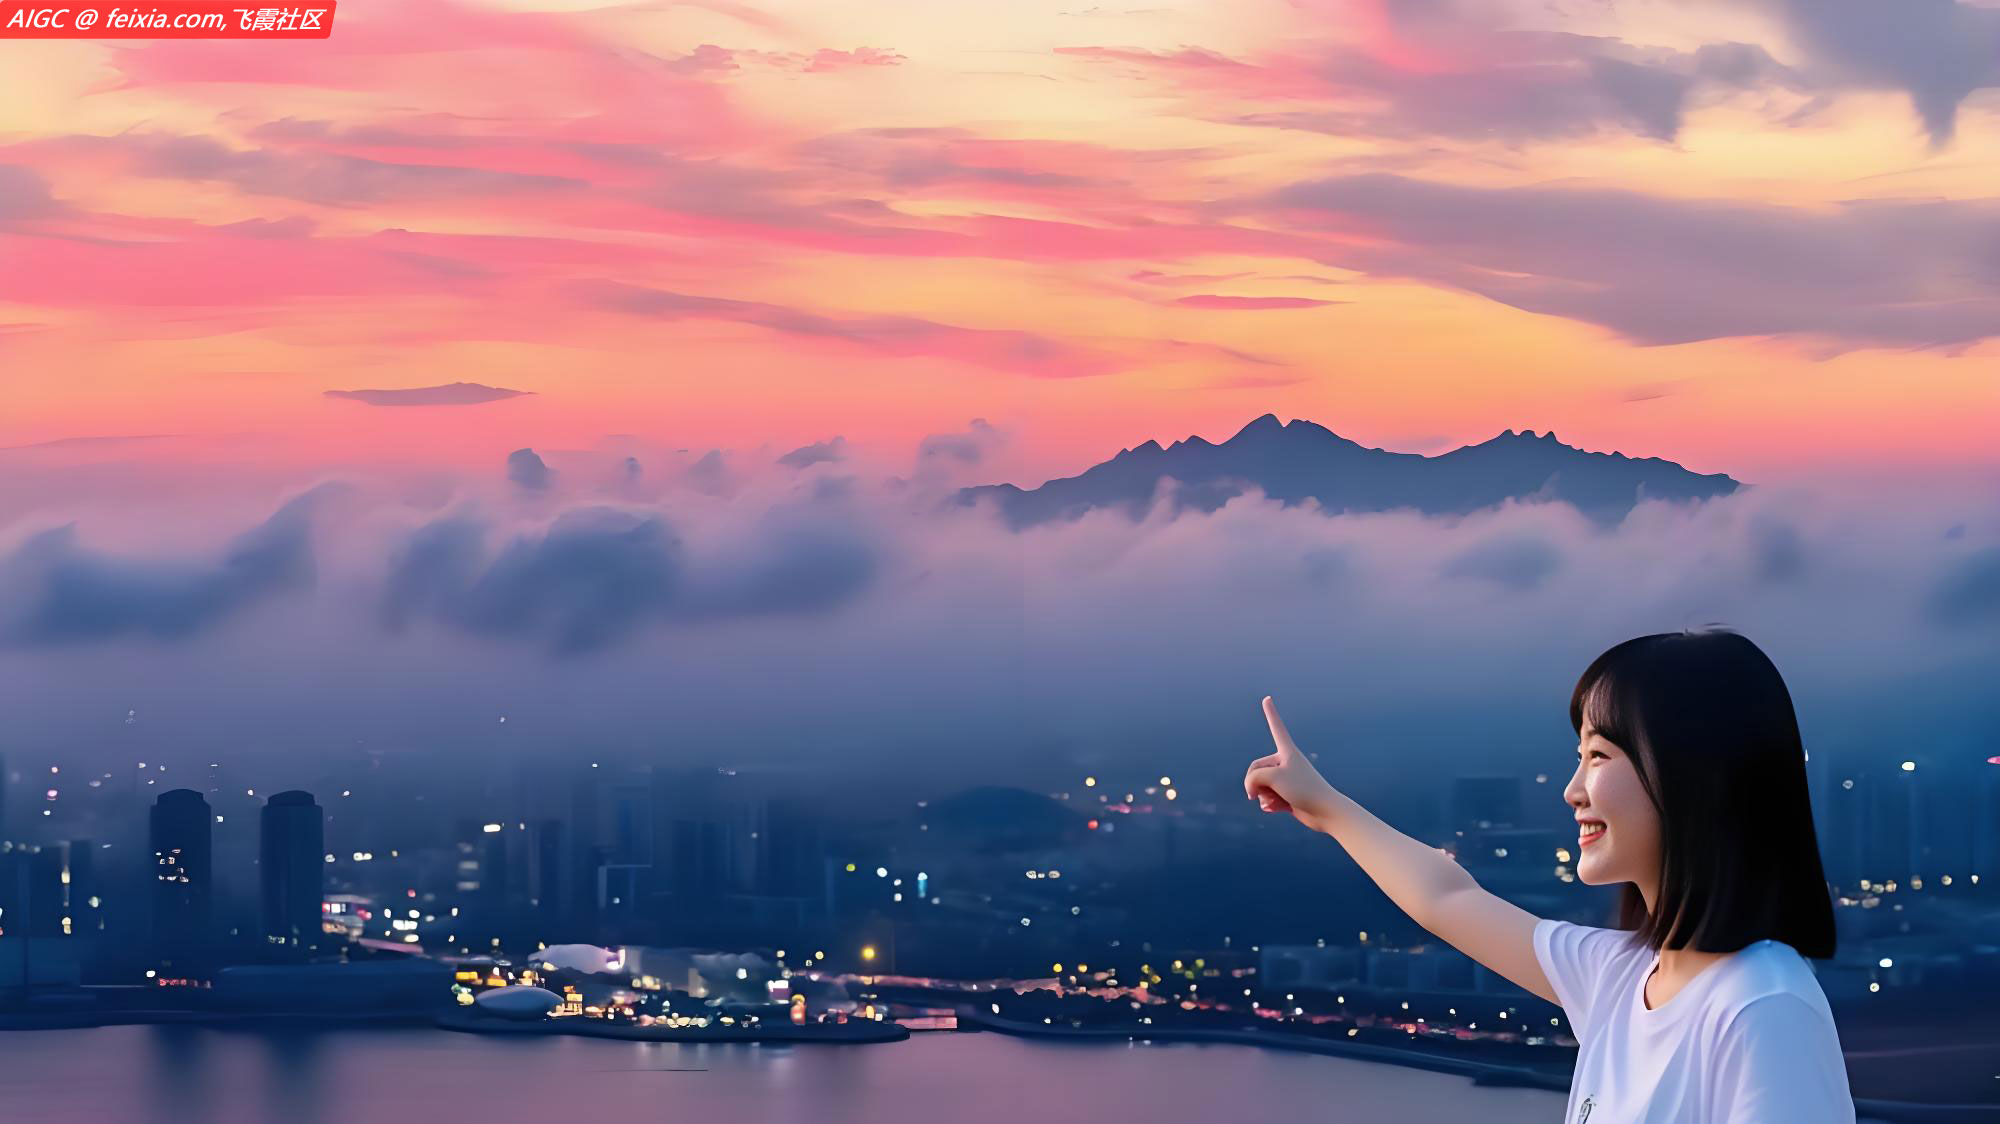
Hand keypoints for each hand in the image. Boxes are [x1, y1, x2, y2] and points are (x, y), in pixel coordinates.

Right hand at [1244, 695, 1338, 832]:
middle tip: (1257, 794)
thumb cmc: (1304, 789)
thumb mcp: (1272, 778)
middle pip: (1257, 768)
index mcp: (1287, 751)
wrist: (1325, 812)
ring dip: (1263, 796)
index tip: (1267, 698)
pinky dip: (1269, 805)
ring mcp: (1286, 780)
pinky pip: (1268, 798)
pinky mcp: (1287, 796)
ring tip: (1276, 801)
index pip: (1277, 727)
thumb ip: (1253, 778)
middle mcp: (1285, 763)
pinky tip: (1276, 809)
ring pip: (1261, 786)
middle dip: (1255, 783)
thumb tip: (1252, 792)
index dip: (1271, 713)